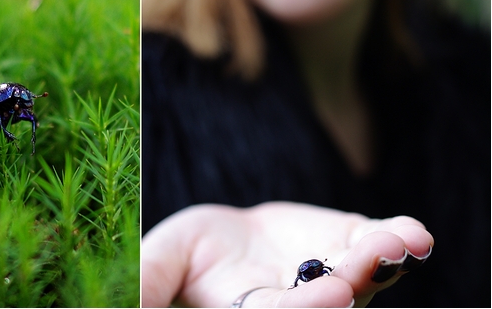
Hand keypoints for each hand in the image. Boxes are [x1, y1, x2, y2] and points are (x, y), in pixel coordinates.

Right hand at [141, 202, 432, 307]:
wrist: (228, 240)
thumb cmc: (187, 255)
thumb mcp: (160, 262)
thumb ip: (148, 282)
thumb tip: (123, 297)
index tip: (330, 290)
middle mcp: (302, 306)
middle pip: (333, 304)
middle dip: (354, 283)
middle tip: (369, 259)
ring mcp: (334, 279)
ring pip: (367, 278)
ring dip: (382, 259)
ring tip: (396, 238)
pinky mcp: (353, 248)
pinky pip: (384, 248)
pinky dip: (401, 239)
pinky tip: (412, 232)